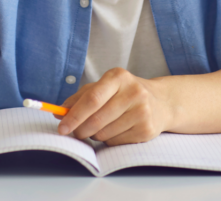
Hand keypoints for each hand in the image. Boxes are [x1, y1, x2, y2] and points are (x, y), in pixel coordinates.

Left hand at [56, 68, 172, 145]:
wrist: (161, 102)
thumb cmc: (125, 94)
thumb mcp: (105, 87)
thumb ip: (81, 97)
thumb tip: (59, 112)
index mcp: (119, 77)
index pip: (92, 99)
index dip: (74, 115)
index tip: (62, 127)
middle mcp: (133, 92)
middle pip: (96, 119)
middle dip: (80, 130)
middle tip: (75, 133)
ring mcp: (142, 111)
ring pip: (104, 134)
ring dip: (95, 135)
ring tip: (102, 126)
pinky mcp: (147, 129)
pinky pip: (115, 142)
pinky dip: (109, 140)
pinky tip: (117, 130)